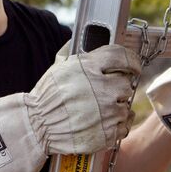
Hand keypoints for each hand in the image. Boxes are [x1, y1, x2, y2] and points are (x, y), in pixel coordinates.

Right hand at [0, 44, 140, 171]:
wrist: (36, 126)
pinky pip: (123, 126)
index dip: (132, 61)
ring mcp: (106, 112)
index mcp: (90, 67)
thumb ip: (76, 52)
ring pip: (125, 106)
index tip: (134, 66)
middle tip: (106, 92)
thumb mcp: (59, 66)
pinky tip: (103, 122)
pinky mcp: (106, 133)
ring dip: (116, 107)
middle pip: (126, 84)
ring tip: (98, 110)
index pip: (123, 57)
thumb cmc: (47, 95)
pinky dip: (116, 125)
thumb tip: (85, 38)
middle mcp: (101, 88)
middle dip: (118, 87)